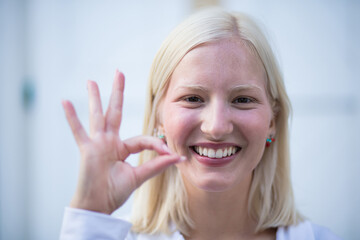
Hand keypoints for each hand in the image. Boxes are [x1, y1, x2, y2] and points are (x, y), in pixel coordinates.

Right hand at [62, 70, 183, 213]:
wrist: (98, 205)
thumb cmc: (114, 192)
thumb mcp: (139, 176)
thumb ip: (156, 165)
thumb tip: (178, 157)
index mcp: (121, 148)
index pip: (141, 139)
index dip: (156, 145)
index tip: (169, 152)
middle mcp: (109, 141)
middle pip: (115, 112)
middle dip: (117, 92)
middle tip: (119, 72)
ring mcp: (97, 143)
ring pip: (97, 115)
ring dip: (95, 97)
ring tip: (91, 80)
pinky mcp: (87, 149)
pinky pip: (78, 131)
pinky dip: (71, 117)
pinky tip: (65, 101)